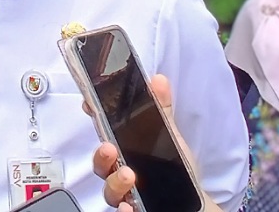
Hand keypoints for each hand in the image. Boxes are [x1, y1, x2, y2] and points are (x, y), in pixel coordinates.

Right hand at [92, 74, 220, 211]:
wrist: (189, 201)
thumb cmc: (174, 169)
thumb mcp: (169, 135)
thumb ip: (161, 109)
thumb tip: (158, 80)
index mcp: (124, 147)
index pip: (103, 131)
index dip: (94, 117)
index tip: (89, 104)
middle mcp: (119, 170)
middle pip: (100, 164)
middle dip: (101, 156)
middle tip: (109, 148)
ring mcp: (125, 192)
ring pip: (109, 190)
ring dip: (114, 182)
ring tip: (129, 175)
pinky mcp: (133, 208)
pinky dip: (124, 210)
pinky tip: (129, 207)